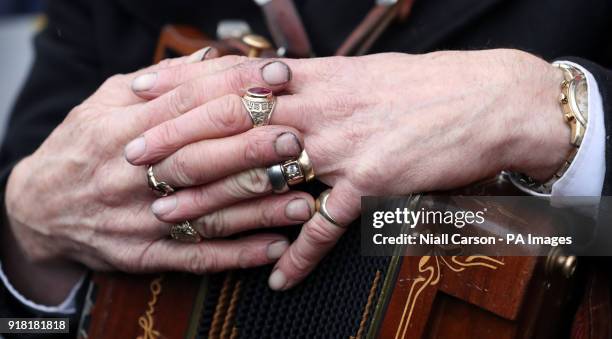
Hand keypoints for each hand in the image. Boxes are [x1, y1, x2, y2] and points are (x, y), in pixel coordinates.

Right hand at [2, 49, 305, 303]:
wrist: (38, 209)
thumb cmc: (81, 147)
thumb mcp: (104, 102)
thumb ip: (158, 82)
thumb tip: (211, 58)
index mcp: (121, 130)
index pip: (187, 104)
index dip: (235, 88)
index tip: (278, 78)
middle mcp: (130, 176)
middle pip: (198, 159)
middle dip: (249, 148)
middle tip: (295, 139)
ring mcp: (139, 220)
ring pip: (204, 213)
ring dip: (257, 208)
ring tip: (302, 200)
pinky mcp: (144, 255)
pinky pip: (195, 258)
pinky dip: (236, 255)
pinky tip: (274, 248)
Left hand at [127, 49, 568, 289]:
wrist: (486, 100)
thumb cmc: (421, 87)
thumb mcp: (359, 75)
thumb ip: (311, 82)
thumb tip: (274, 80)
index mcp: (315, 78)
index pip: (234, 78)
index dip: (182, 86)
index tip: (140, 94)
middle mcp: (321, 108)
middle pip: (233, 124)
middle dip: (177, 142)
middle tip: (133, 160)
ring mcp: (344, 145)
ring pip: (264, 174)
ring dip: (216, 202)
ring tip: (174, 221)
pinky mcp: (373, 181)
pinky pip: (327, 225)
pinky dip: (300, 255)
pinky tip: (278, 280)